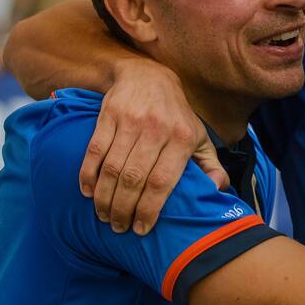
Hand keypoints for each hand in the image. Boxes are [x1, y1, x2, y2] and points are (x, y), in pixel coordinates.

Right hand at [79, 60, 227, 234]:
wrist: (148, 75)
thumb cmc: (176, 115)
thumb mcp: (199, 136)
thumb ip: (211, 165)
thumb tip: (217, 190)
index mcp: (182, 138)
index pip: (163, 181)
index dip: (149, 209)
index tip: (141, 229)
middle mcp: (157, 128)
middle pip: (135, 179)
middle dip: (123, 209)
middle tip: (118, 226)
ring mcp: (131, 120)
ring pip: (113, 168)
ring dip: (104, 197)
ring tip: (104, 215)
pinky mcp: (109, 114)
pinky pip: (95, 150)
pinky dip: (88, 174)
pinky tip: (87, 192)